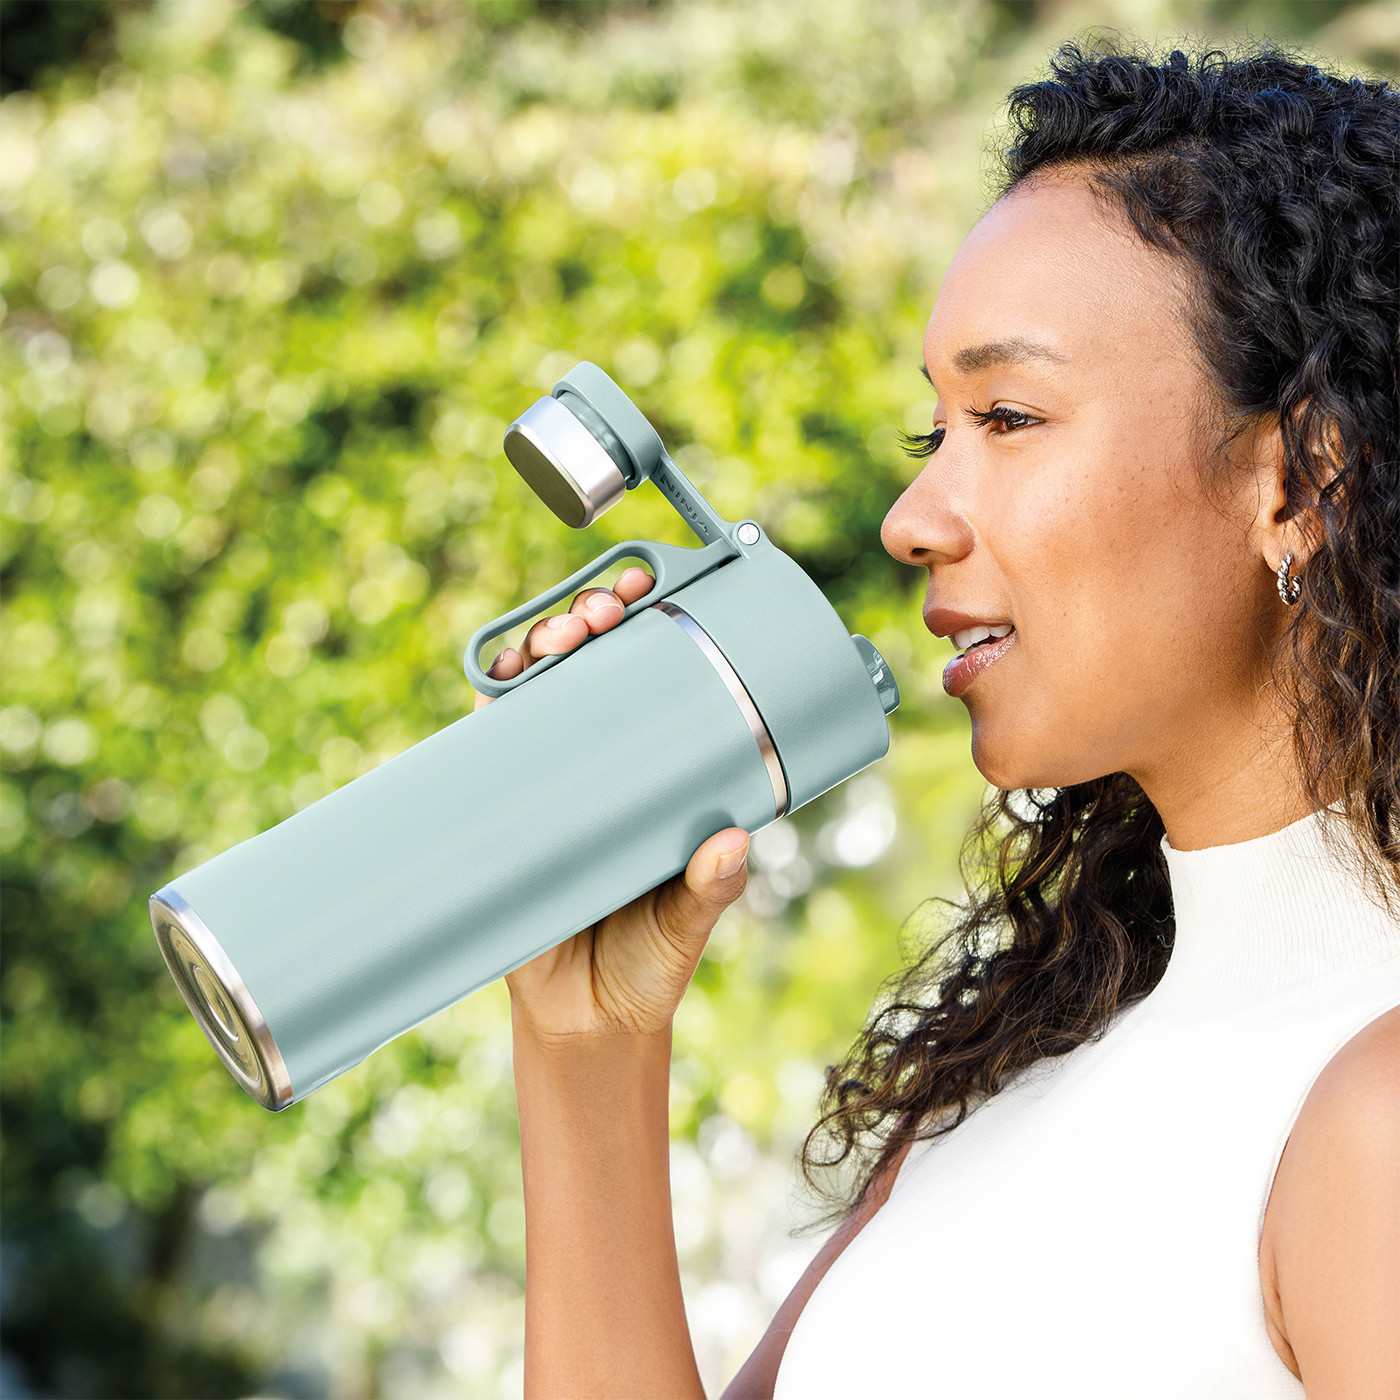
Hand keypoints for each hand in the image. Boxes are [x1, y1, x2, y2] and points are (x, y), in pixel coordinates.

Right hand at [472, 566, 750, 1044]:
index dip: (649, 632)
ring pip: (538, 694)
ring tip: (564, 634)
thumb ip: (710, 887)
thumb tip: (736, 842)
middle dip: (591, 624)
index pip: (650, 684)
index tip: (656, 595)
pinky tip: (500, 672)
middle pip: (590, 672)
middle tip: (606, 613)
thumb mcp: (687, 921)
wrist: (584, 1022)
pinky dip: (491, 702)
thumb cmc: (648, 963)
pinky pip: (488, 747)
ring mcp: (547, 785)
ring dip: (543, 646)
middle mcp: (599, 768)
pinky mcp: (500, 814)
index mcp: (652, 778)